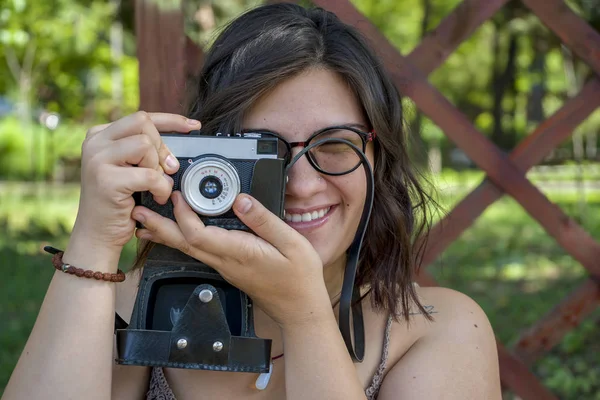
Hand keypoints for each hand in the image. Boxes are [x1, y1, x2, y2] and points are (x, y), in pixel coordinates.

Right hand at [68, 112, 200, 266]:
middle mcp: (95, 142)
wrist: (98, 235)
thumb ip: (147, 151)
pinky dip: (161, 187)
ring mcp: (97, 159)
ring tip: (155, 186)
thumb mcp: (131, 168)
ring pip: (146, 145)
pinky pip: (150, 174)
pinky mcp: (106, 179)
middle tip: (166, 171)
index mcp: (100, 135)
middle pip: (143, 124)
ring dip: (159, 168)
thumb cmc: (119, 203)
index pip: (141, 117)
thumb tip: (181, 136)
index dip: (171, 121)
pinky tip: (157, 197)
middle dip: (162, 148)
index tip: (194, 126)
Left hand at [132, 191, 331, 325]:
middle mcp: (225, 261)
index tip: (178, 194)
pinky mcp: (227, 267)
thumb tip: (241, 200)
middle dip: (158, 226)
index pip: (199, 234)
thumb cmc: (298, 277)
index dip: (183, 214)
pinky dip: (181, 239)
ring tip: (145, 222)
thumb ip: (264, 220)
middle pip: (183, 243)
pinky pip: (197, 251)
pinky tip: (176, 234)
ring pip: (187, 249)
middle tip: (138, 211)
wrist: (299, 307)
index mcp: (238, 252)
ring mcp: (224, 266)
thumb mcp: (291, 243)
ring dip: (165, 234)